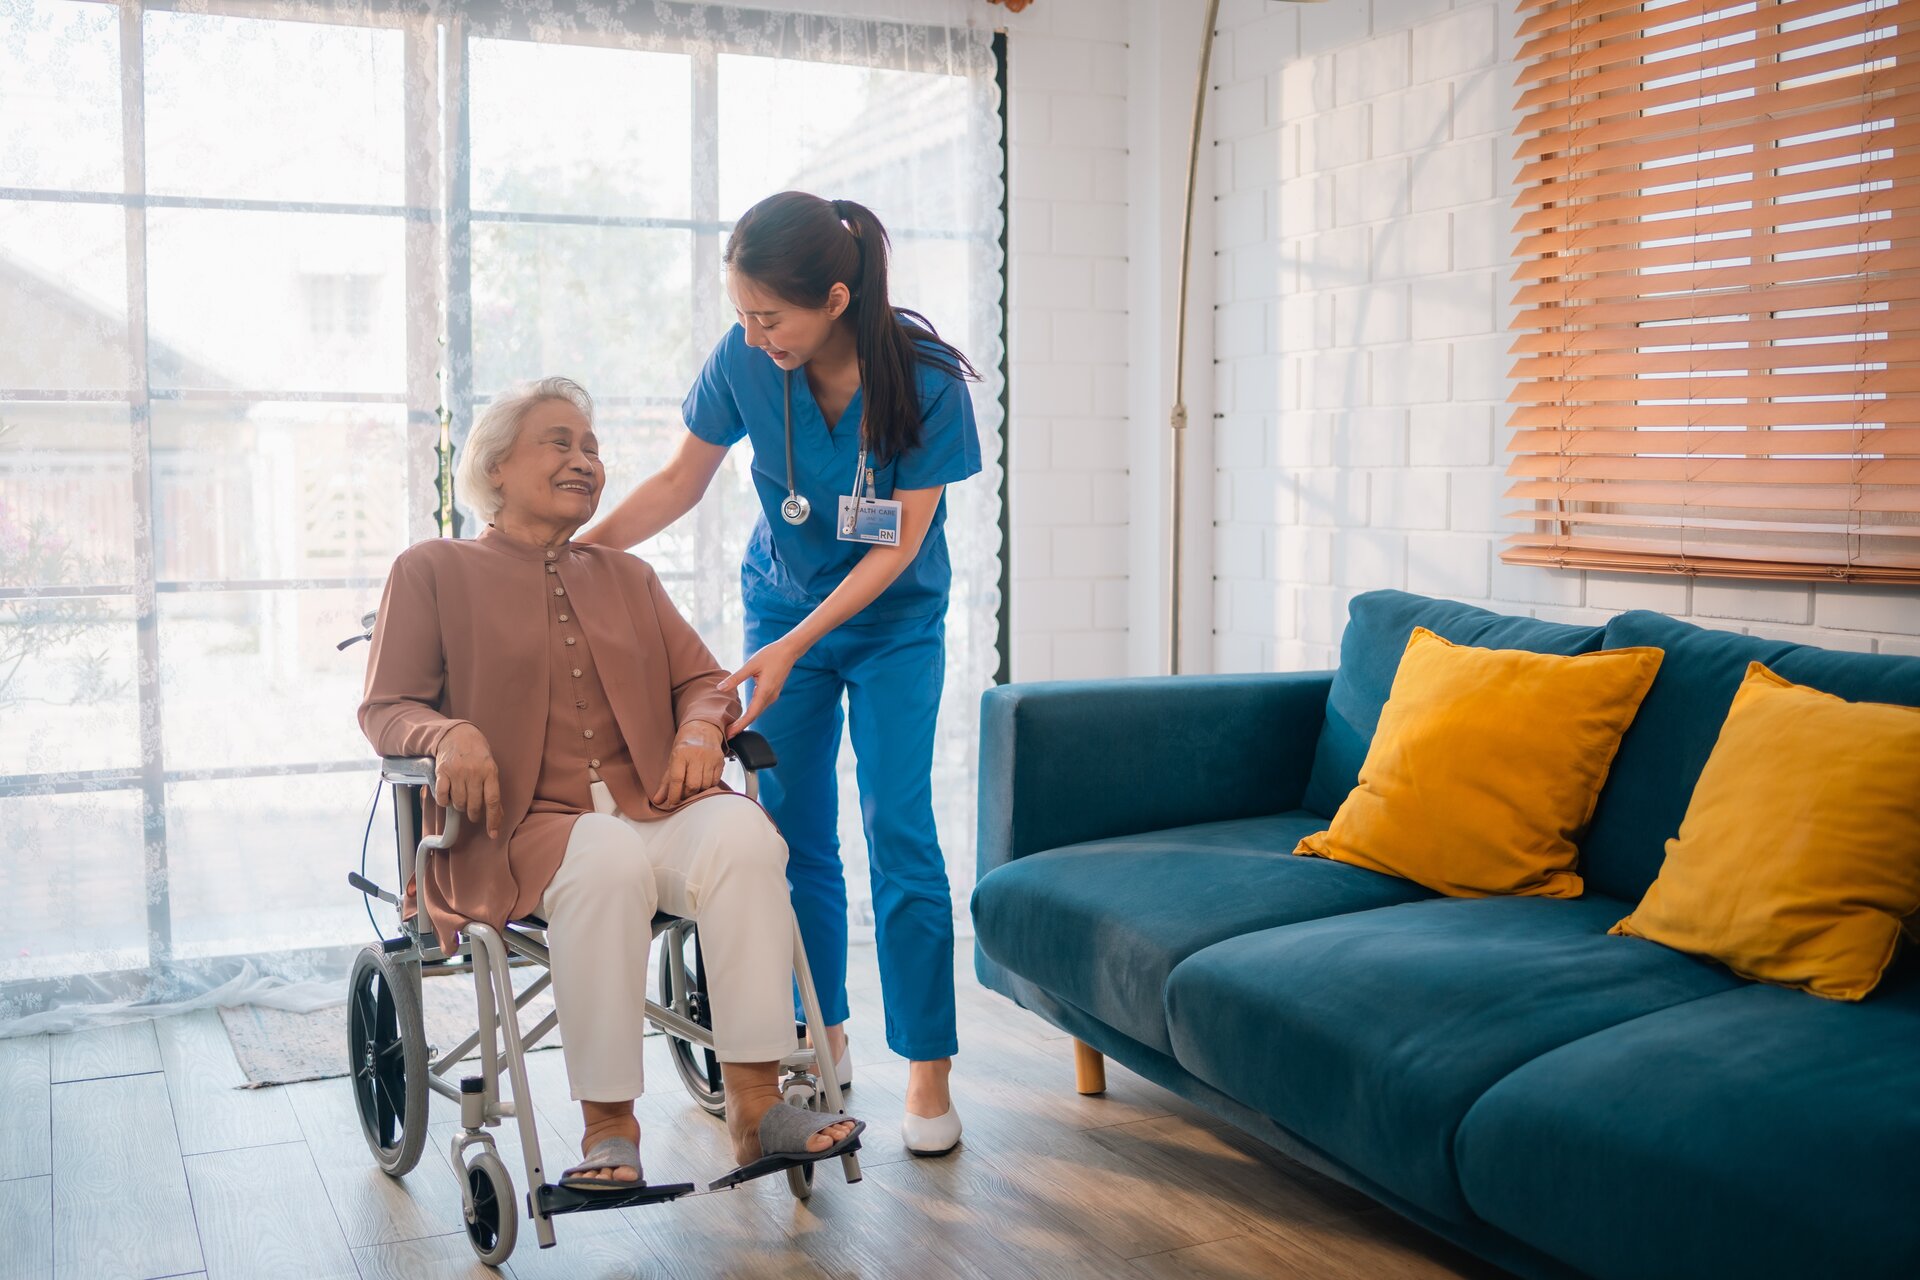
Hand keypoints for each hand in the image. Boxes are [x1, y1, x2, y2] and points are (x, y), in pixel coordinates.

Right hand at [433, 723, 503, 838]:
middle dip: (474, 814)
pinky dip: (444, 802)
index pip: (492, 801)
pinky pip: (442, 796)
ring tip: (461, 801)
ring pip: (458, 803)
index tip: (493, 834)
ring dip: (460, 807)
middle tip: (473, 813)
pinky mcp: (442, 772)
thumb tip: (497, 815)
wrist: (457, 734)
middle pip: (474, 805)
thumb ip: (492, 789)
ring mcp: (457, 772)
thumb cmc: (478, 754)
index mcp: (490, 772)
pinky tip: (448, 798)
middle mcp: (474, 773)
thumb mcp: (490, 767)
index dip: (493, 819)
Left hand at [652, 719, 725, 807]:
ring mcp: (710, 757)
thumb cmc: (685, 746)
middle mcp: (696, 754)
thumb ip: (666, 782)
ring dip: (698, 790)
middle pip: (693, 785)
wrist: (702, 728)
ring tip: (693, 786)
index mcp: (681, 753)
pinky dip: (708, 785)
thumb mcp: (672, 760)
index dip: (674, 794)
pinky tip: (703, 780)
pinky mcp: (720, 760)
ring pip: (705, 785)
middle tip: (683, 794)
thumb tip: (658, 800)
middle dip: (687, 794)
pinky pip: (715, 781)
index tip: (672, 803)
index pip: (677, 779)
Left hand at [717, 639, 799, 735]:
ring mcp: (772, 696)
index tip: (730, 734)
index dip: (740, 725)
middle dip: (741, 727)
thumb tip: (720, 688)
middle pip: (754, 716)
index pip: (751, 714)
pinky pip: (760, 707)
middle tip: (727, 736)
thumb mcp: (751, 665)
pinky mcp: (772, 693)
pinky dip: (751, 714)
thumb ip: (736, 678)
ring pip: (757, 712)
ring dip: (746, 721)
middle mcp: (770, 697)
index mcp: (765, 691)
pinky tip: (743, 716)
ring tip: (732, 728)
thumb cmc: (770, 655)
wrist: (789, 650)